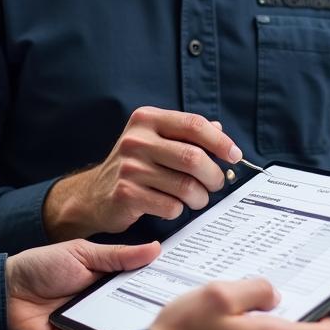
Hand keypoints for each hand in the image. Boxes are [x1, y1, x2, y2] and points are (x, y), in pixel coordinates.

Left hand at [5, 239, 160, 329]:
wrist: (4, 291)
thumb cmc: (41, 266)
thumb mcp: (82, 254)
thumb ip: (118, 256)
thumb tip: (154, 249)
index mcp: (104, 279)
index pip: (135, 285)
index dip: (153, 287)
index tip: (177, 288)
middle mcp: (98, 304)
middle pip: (127, 313)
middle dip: (143, 316)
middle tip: (162, 317)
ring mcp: (85, 325)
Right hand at [42, 107, 242, 239]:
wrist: (94, 194)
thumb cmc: (134, 165)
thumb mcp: (156, 140)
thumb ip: (186, 134)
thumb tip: (220, 132)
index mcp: (147, 119)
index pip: (193, 124)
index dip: (220, 142)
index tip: (235, 155)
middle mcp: (136, 139)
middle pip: (193, 157)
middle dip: (213, 175)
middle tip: (216, 184)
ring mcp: (129, 166)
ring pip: (185, 186)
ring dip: (199, 198)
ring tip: (197, 199)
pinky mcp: (126, 193)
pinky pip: (170, 206)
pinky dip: (178, 210)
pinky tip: (172, 206)